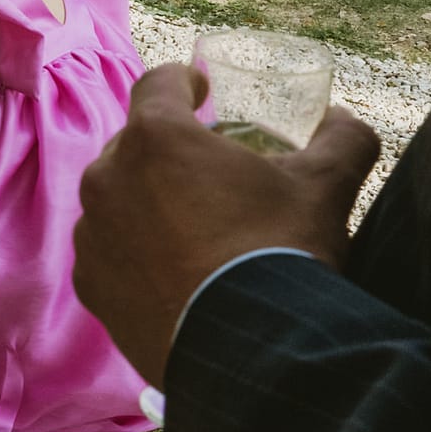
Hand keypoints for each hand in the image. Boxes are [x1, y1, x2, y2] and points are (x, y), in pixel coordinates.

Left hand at [72, 63, 380, 387]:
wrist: (249, 350)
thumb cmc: (282, 251)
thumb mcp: (325, 187)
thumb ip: (342, 138)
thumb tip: (342, 118)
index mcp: (156, 138)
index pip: (158, 83)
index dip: (181, 81)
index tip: (199, 89)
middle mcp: (107, 177)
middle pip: (134, 146)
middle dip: (167, 151)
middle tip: (207, 173)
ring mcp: (91, 233)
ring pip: (117, 201)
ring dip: (147, 203)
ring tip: (192, 229)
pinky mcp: (88, 284)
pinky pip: (109, 252)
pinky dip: (134, 253)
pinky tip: (172, 272)